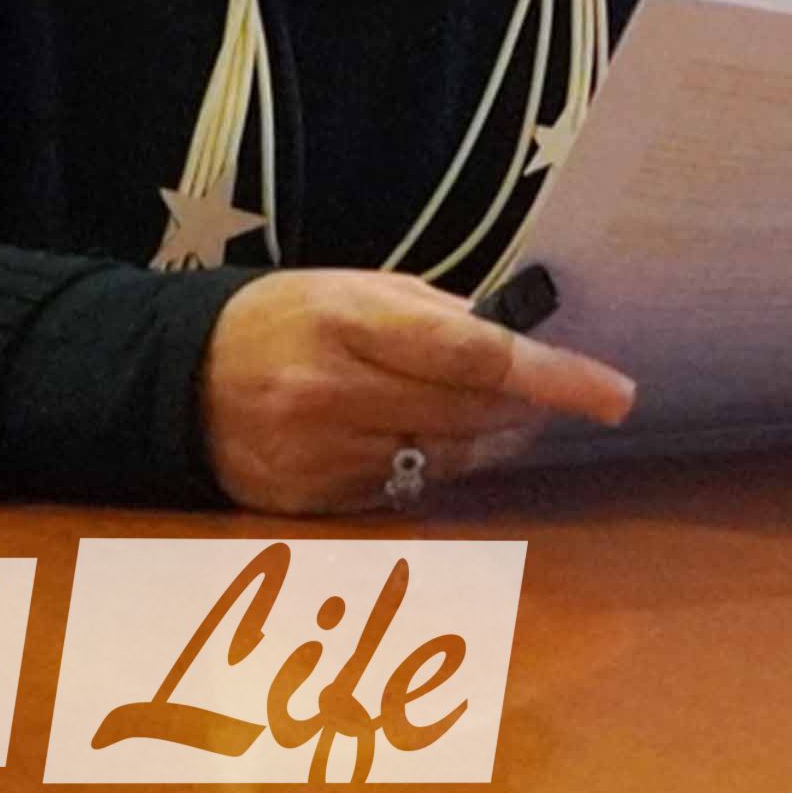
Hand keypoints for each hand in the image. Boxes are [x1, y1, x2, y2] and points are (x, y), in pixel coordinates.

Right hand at [198, 270, 635, 514]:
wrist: (176, 379)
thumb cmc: (286, 317)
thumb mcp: (358, 288)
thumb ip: (441, 317)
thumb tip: (524, 348)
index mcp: (348, 321)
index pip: (476, 356)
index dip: (555, 376)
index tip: (615, 393)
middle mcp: (330, 394)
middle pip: (469, 416)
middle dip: (529, 410)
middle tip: (564, 396)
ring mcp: (316, 456)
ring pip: (444, 462)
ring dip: (491, 443)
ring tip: (506, 419)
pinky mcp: (309, 504)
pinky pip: (404, 492)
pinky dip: (436, 469)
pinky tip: (433, 443)